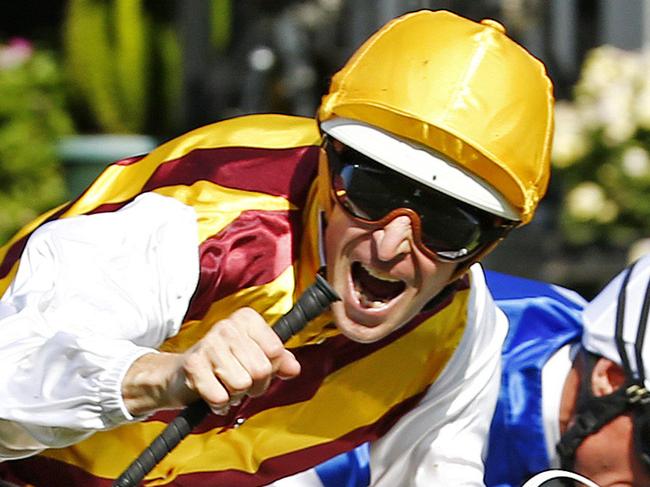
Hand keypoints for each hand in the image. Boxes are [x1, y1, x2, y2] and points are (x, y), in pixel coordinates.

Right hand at [122, 307, 300, 416]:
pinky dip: (218, 404)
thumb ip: (279, 361)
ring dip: (234, 394)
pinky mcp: (193, 365)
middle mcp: (228, 326)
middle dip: (253, 385)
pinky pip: (221, 397)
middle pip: (261, 370)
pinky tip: (211, 393)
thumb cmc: (222, 365)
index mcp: (246, 319)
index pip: (277, 352)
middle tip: (238, 380)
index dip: (270, 369)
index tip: (254, 367)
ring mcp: (209, 344)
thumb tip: (294, 368)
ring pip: (242, 384)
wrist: (179, 376)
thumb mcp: (254, 358)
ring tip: (223, 385)